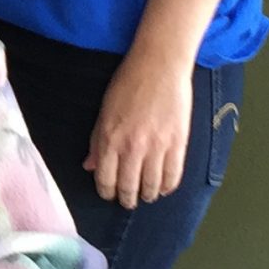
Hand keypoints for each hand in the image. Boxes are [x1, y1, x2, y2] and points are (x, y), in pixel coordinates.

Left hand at [87, 48, 192, 209]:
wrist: (158, 66)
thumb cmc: (128, 84)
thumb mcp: (104, 112)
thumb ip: (97, 142)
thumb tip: (90, 166)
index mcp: (110, 139)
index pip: (105, 178)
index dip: (106, 191)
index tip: (108, 195)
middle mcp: (133, 147)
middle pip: (129, 186)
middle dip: (127, 198)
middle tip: (128, 202)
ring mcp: (157, 146)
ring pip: (152, 185)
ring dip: (148, 195)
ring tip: (146, 196)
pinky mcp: (178, 143)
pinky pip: (174, 175)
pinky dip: (168, 186)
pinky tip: (164, 188)